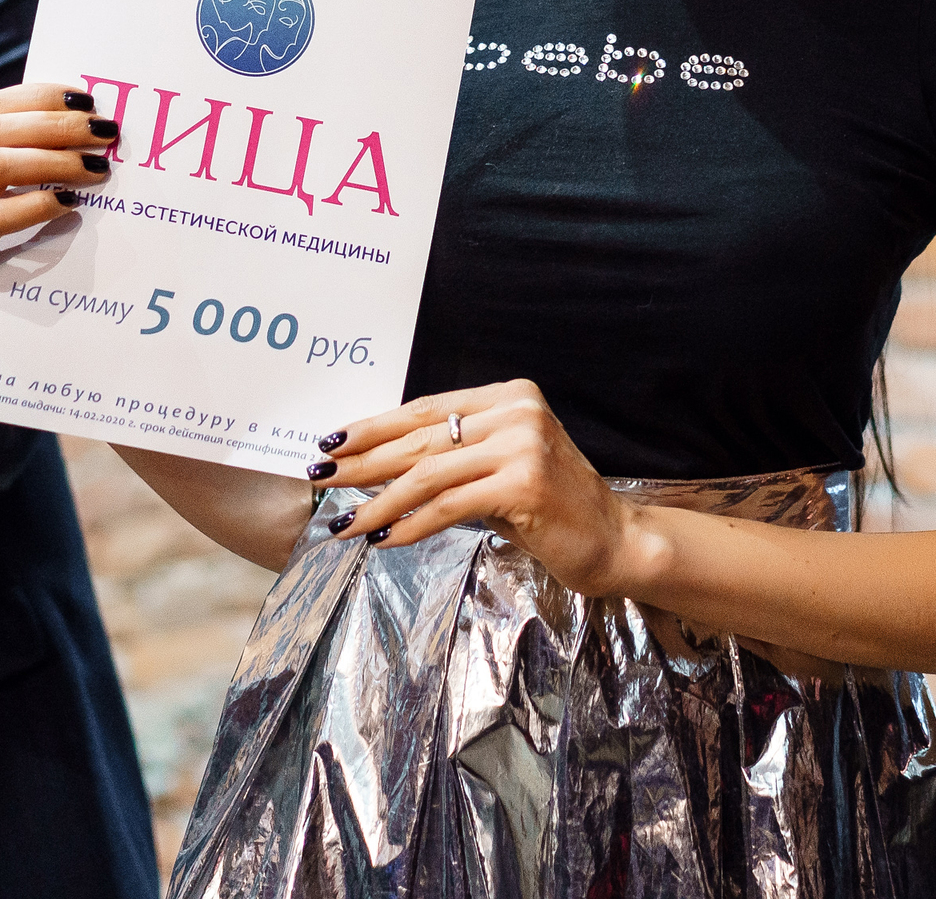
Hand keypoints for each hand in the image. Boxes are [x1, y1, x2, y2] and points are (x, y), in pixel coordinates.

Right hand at [0, 83, 119, 304]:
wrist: (6, 305)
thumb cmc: (22, 233)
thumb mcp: (19, 183)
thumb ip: (34, 146)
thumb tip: (86, 110)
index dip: (37, 98)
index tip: (86, 100)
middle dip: (57, 126)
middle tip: (104, 132)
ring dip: (55, 161)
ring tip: (97, 168)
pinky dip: (38, 204)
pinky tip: (72, 203)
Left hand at [309, 380, 638, 596]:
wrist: (614, 539)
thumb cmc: (553, 508)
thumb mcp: (502, 467)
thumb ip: (457, 456)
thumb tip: (382, 464)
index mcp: (508, 395)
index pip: (426, 409)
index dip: (375, 427)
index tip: (333, 441)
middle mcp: (515, 411)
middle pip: (420, 437)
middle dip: (363, 460)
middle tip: (321, 477)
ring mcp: (521, 445)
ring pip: (427, 473)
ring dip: (377, 501)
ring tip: (344, 523)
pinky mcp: (522, 483)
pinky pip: (448, 506)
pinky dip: (409, 524)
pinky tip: (383, 540)